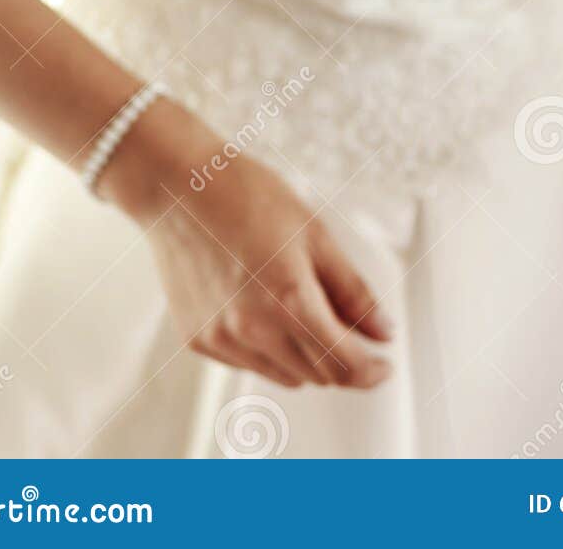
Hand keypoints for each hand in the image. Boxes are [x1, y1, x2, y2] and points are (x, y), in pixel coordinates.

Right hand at [98, 97, 395, 389]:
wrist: (178, 186)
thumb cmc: (248, 197)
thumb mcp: (315, 234)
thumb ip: (353, 291)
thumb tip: (384, 333)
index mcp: (288, 302)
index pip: (344, 364)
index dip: (371, 370)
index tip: (384, 364)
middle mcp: (253, 332)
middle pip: (318, 376)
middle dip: (344, 361)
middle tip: (355, 332)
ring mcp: (222, 340)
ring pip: (285, 375)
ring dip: (307, 358)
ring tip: (308, 311)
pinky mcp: (198, 340)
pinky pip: (250, 362)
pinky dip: (270, 349)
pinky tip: (267, 308)